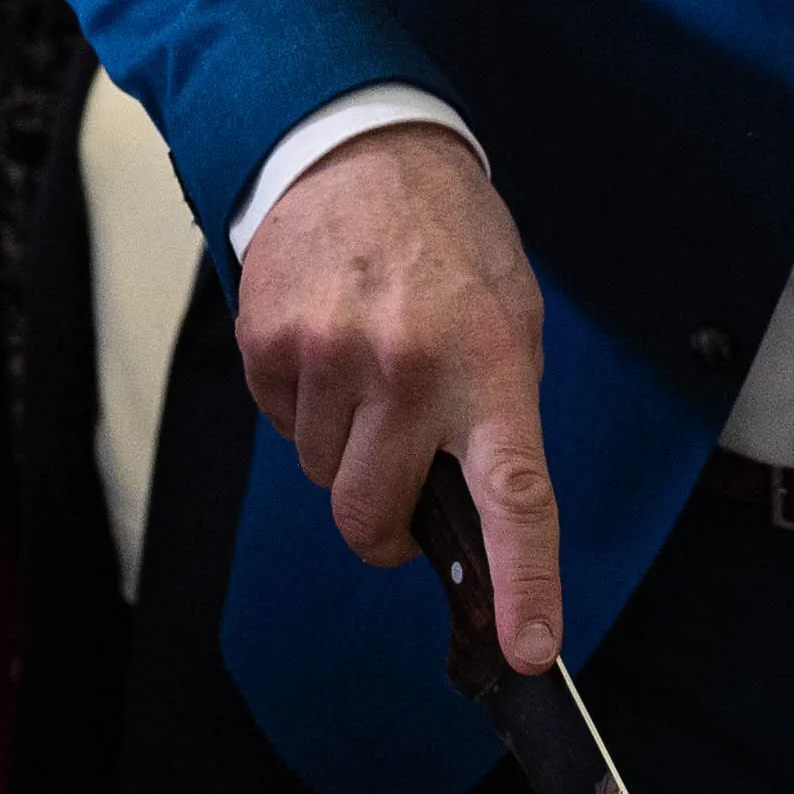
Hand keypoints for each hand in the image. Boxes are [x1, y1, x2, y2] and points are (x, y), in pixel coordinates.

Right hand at [241, 121, 556, 667]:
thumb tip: (475, 522)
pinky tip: (327, 345)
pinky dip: (304, 408)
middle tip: (397, 506)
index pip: (514, 496)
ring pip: (321, 474)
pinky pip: (282, 426)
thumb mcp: (508, 316)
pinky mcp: (267, 344)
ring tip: (367, 370)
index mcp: (490, 365)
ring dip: (343, 449)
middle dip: (380, 531)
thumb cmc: (449, 241)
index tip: (525, 648)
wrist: (359, 145)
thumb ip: (494, 414)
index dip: (523, 583)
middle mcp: (408, 368)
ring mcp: (329, 355)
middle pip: (372, 516)